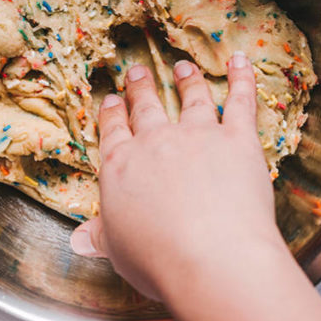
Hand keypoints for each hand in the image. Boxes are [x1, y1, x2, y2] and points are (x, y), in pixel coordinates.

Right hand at [70, 52, 283, 300]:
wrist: (211, 257)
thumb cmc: (161, 260)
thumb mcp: (118, 250)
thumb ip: (101, 237)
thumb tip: (78, 240)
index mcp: (122, 166)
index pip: (114, 132)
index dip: (113, 115)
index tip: (113, 102)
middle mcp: (157, 142)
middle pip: (147, 108)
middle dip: (142, 89)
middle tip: (138, 73)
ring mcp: (199, 135)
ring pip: (192, 98)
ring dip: (188, 80)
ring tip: (184, 68)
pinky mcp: (238, 139)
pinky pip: (241, 101)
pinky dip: (242, 78)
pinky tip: (239, 61)